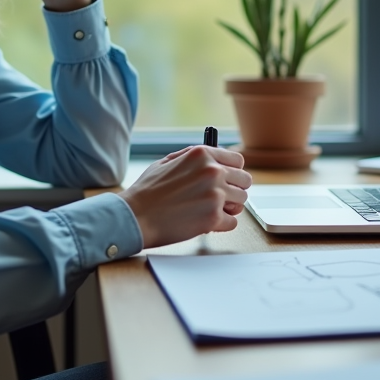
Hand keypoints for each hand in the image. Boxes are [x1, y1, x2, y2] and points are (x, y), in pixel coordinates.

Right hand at [119, 146, 251, 248]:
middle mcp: (212, 171)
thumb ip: (192, 157)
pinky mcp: (213, 217)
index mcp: (202, 154)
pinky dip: (221, 225)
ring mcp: (215, 195)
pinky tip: (205, 222)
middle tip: (221, 198)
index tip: (228, 180)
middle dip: (234, 190)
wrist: (134, 216)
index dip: (233, 172)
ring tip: (210, 210)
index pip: (237, 160)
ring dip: (229, 208)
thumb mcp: (167, 161)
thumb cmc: (147, 191)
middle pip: (245, 180)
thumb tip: (212, 157)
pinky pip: (233, 222)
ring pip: (241, 201)